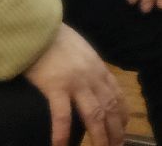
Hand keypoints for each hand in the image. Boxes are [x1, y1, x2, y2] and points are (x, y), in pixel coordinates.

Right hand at [23, 24, 125, 145]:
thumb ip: (87, 66)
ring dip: (99, 136)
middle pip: (109, 108)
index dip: (122, 113)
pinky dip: (63, 133)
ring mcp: (76, 82)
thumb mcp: (80, 51)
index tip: (124, 128)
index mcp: (98, 68)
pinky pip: (62, 114)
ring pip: (94, 115)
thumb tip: (88, 81)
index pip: (116, 94)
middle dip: (115, 130)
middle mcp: (93, 76)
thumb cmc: (54, 38)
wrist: (37, 27)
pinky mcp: (56, 86)